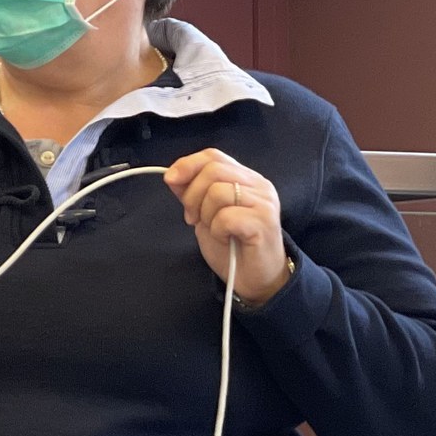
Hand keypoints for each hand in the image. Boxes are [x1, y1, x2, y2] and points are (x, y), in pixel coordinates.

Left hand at [163, 149, 291, 305]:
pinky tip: (225, 238)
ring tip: (214, 230)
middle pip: (213, 170)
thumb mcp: (204, 214)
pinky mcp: (264, 222)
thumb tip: (172, 175)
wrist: (255, 279)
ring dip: (205, 215)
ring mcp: (264, 202)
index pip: (213, 155)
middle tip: (193, 218)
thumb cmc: (231, 246)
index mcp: (245, 178)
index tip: (171, 180)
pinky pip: (226, 216)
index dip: (188, 164)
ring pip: (218, 192)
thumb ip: (192, 192)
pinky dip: (217, 229)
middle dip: (192, 195)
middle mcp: (258, 185)